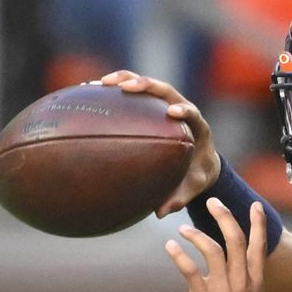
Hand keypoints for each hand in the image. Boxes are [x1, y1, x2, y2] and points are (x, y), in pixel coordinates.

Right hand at [100, 70, 219, 216]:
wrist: (201, 162)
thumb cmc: (197, 175)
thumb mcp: (193, 188)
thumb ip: (179, 198)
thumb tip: (159, 213)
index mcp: (198, 127)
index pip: (192, 112)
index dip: (183, 110)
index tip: (172, 112)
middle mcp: (182, 109)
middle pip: (165, 90)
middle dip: (146, 85)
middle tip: (126, 88)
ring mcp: (166, 104)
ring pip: (146, 85)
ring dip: (125, 79)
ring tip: (101, 83)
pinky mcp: (152, 106)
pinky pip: (133, 94)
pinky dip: (114, 90)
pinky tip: (90, 92)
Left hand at [165, 198, 266, 291]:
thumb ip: (249, 286)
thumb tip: (245, 274)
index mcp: (255, 282)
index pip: (258, 246)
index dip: (258, 223)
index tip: (254, 205)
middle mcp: (240, 281)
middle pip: (235, 239)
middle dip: (224, 216)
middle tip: (213, 202)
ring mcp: (222, 289)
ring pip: (212, 249)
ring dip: (196, 235)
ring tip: (184, 230)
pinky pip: (189, 269)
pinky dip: (179, 255)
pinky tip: (170, 246)